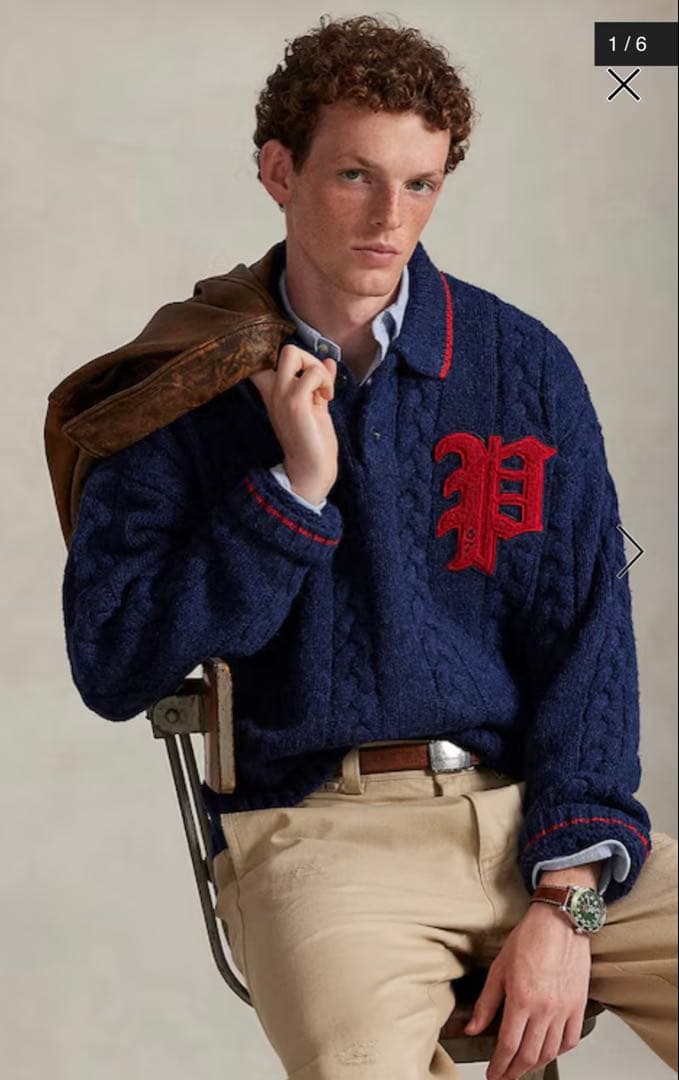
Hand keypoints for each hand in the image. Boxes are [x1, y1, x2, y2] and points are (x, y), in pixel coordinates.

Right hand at [248, 344, 338, 504]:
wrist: (311, 469)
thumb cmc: (313, 441)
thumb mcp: (315, 405)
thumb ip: (319, 383)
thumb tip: (329, 361)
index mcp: (274, 392)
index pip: (264, 360)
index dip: (288, 358)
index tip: (305, 373)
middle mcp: (273, 391)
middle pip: (285, 350)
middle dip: (310, 358)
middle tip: (320, 383)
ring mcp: (282, 395)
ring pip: (293, 353)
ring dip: (318, 369)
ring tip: (325, 392)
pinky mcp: (295, 402)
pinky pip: (311, 373)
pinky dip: (324, 380)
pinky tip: (327, 398)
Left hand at [464, 902, 591, 1079]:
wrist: (559, 922)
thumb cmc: (529, 939)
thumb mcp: (498, 969)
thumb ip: (486, 1003)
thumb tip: (472, 1028)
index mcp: (522, 1000)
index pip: (508, 1046)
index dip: (498, 1066)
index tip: (492, 1075)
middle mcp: (545, 1009)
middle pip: (529, 1055)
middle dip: (514, 1072)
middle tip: (504, 1076)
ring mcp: (564, 1009)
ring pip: (550, 1052)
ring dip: (534, 1065)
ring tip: (522, 1067)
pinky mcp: (578, 1005)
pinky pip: (570, 1039)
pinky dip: (558, 1051)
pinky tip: (548, 1051)